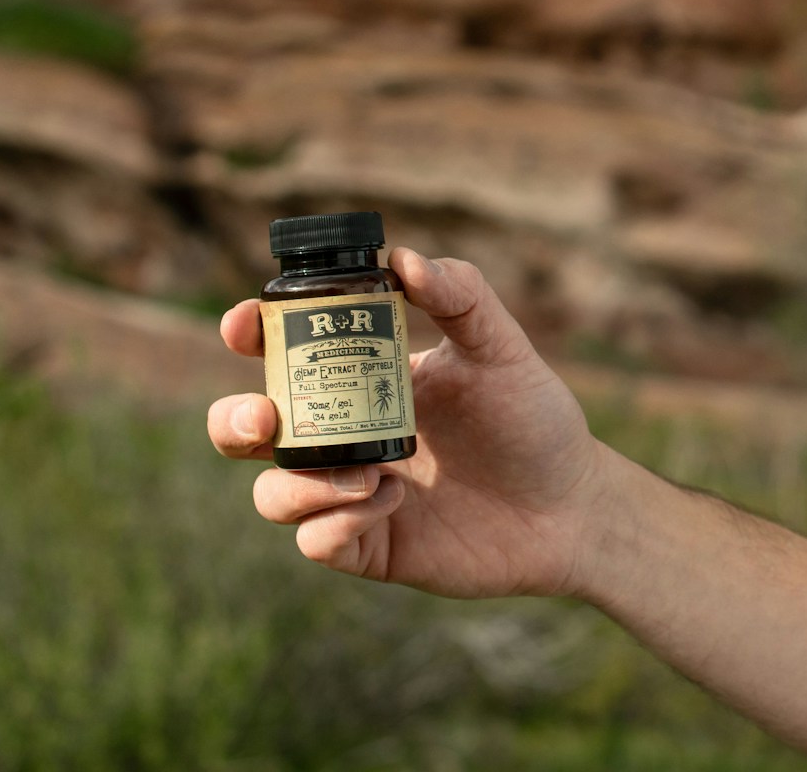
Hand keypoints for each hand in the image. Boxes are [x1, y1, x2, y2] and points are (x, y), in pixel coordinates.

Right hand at [207, 250, 608, 597]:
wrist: (572, 505)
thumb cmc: (533, 420)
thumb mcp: (500, 348)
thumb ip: (460, 295)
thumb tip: (403, 259)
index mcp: (362, 379)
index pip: (282, 354)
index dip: (249, 335)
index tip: (242, 325)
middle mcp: (345, 436)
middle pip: (246, 430)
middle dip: (234, 421)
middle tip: (267, 416)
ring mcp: (352, 494)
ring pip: (272, 493)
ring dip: (298, 483)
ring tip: (367, 473)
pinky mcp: (370, 547)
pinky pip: (316, 542)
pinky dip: (335, 522)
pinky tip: (390, 501)